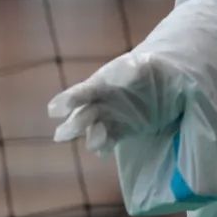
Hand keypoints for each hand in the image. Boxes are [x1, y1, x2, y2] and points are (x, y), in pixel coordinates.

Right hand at [48, 52, 183, 154]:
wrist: (162, 82)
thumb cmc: (149, 69)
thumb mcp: (146, 64)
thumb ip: (137, 69)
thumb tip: (133, 71)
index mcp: (100, 84)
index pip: (80, 93)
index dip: (68, 100)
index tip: (54, 111)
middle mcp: (99, 103)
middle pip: (82, 117)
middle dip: (74, 126)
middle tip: (62, 135)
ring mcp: (109, 119)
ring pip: (94, 132)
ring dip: (92, 138)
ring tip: (94, 144)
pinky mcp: (121, 132)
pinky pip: (109, 142)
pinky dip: (105, 147)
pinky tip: (104, 152)